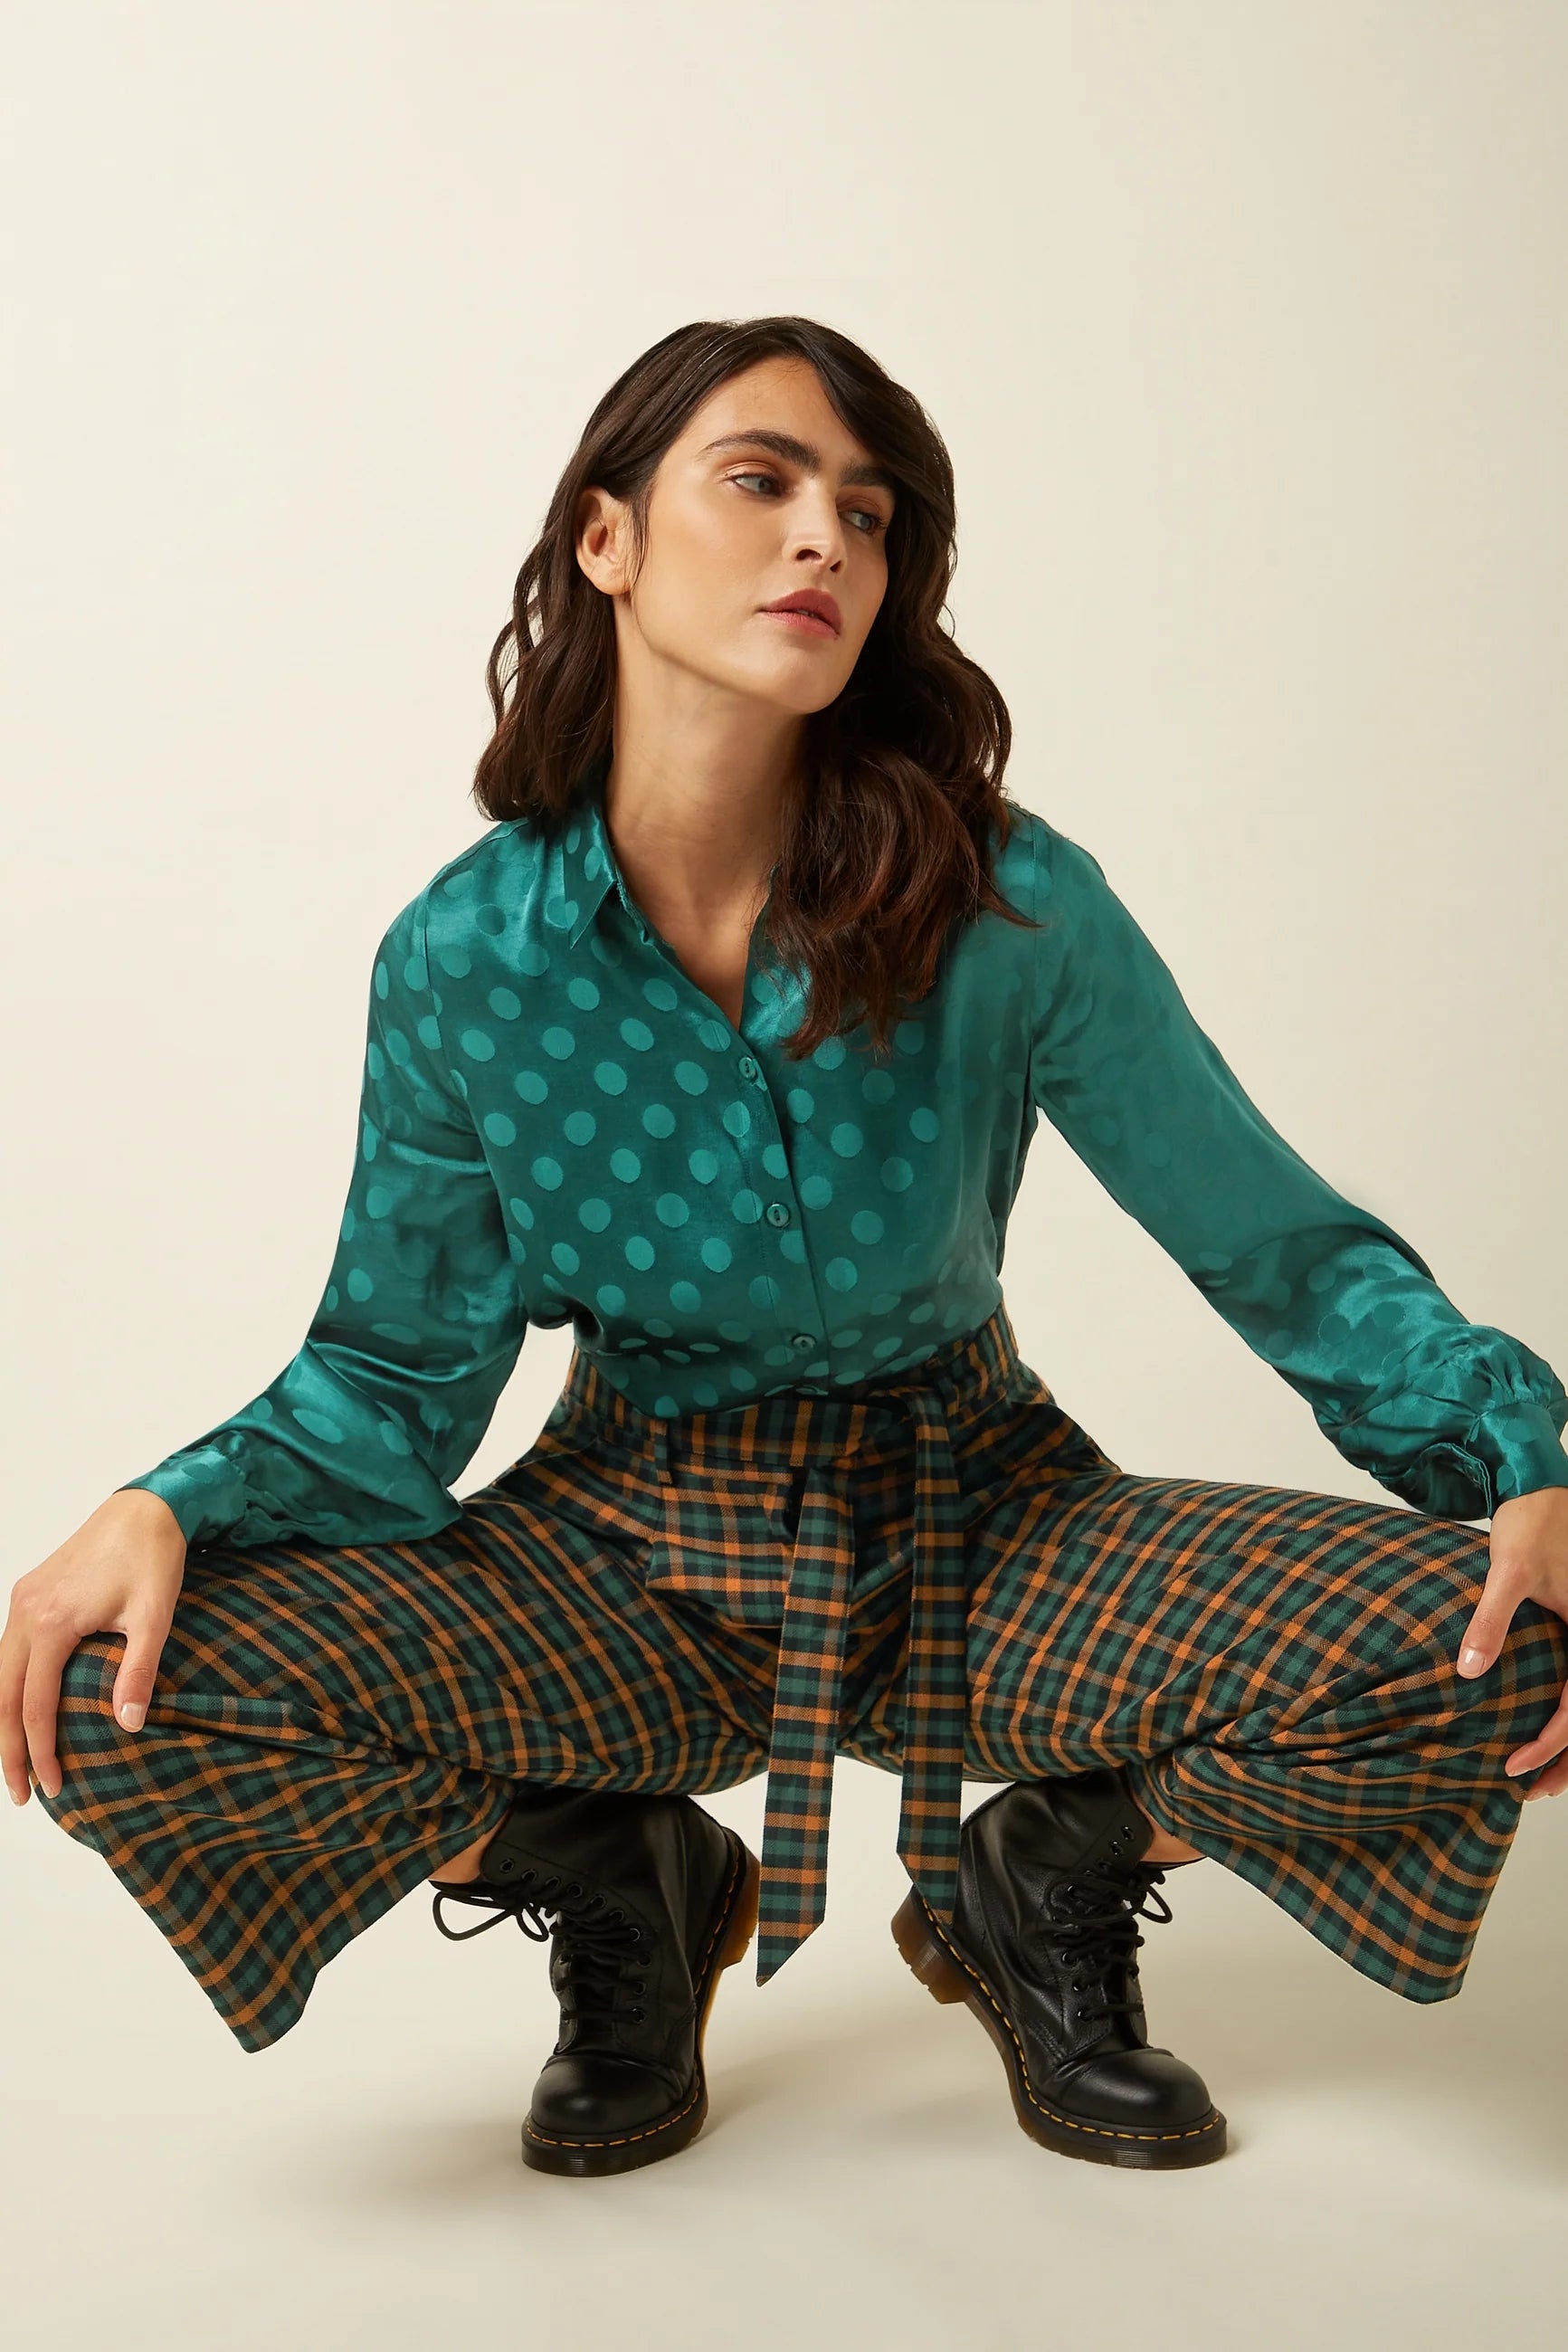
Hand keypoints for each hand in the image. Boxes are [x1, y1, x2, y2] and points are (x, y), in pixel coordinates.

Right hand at [1, 1488, 186, 1805]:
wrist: (145, 1508)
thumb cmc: (152, 1560)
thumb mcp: (154, 1617)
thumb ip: (137, 1672)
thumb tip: (129, 1726)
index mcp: (52, 1622)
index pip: (35, 1705)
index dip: (41, 1752)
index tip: (54, 1788)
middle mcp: (26, 1613)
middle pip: (3, 1696)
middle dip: (8, 1749)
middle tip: (19, 1794)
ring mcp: (22, 1601)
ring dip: (3, 1718)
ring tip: (14, 1761)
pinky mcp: (29, 1594)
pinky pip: (6, 1651)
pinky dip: (8, 1686)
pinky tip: (19, 1708)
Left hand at [1455, 1484, 1567, 1799]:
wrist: (1542, 1485)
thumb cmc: (1533, 1524)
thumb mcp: (1508, 1572)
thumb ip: (1490, 1622)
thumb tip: (1467, 1673)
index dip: (1550, 1745)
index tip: (1513, 1766)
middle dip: (1565, 1761)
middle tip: (1529, 1792)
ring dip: (1567, 1742)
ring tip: (1537, 1776)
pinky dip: (1563, 1711)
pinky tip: (1536, 1723)